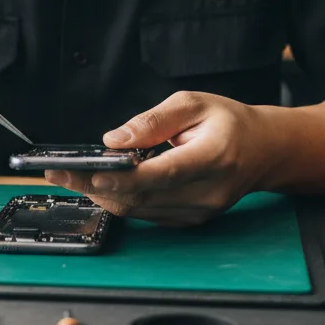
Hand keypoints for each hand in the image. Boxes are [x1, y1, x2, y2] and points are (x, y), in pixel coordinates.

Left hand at [46, 91, 274, 226]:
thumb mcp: (193, 104)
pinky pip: (147, 215)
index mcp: (213, 157)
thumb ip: (153, 121)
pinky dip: (121, 200)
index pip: (161, 174)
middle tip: (60, 174)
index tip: (88, 172)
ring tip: (70, 177)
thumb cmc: (230, 123)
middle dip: (95, 187)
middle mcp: (207, 192)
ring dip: (102, 196)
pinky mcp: (190, 220)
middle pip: (142, 198)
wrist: (264, 151)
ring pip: (140, 211)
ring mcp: (200, 212)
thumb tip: (114, 139)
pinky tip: (101, 184)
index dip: (122, 176)